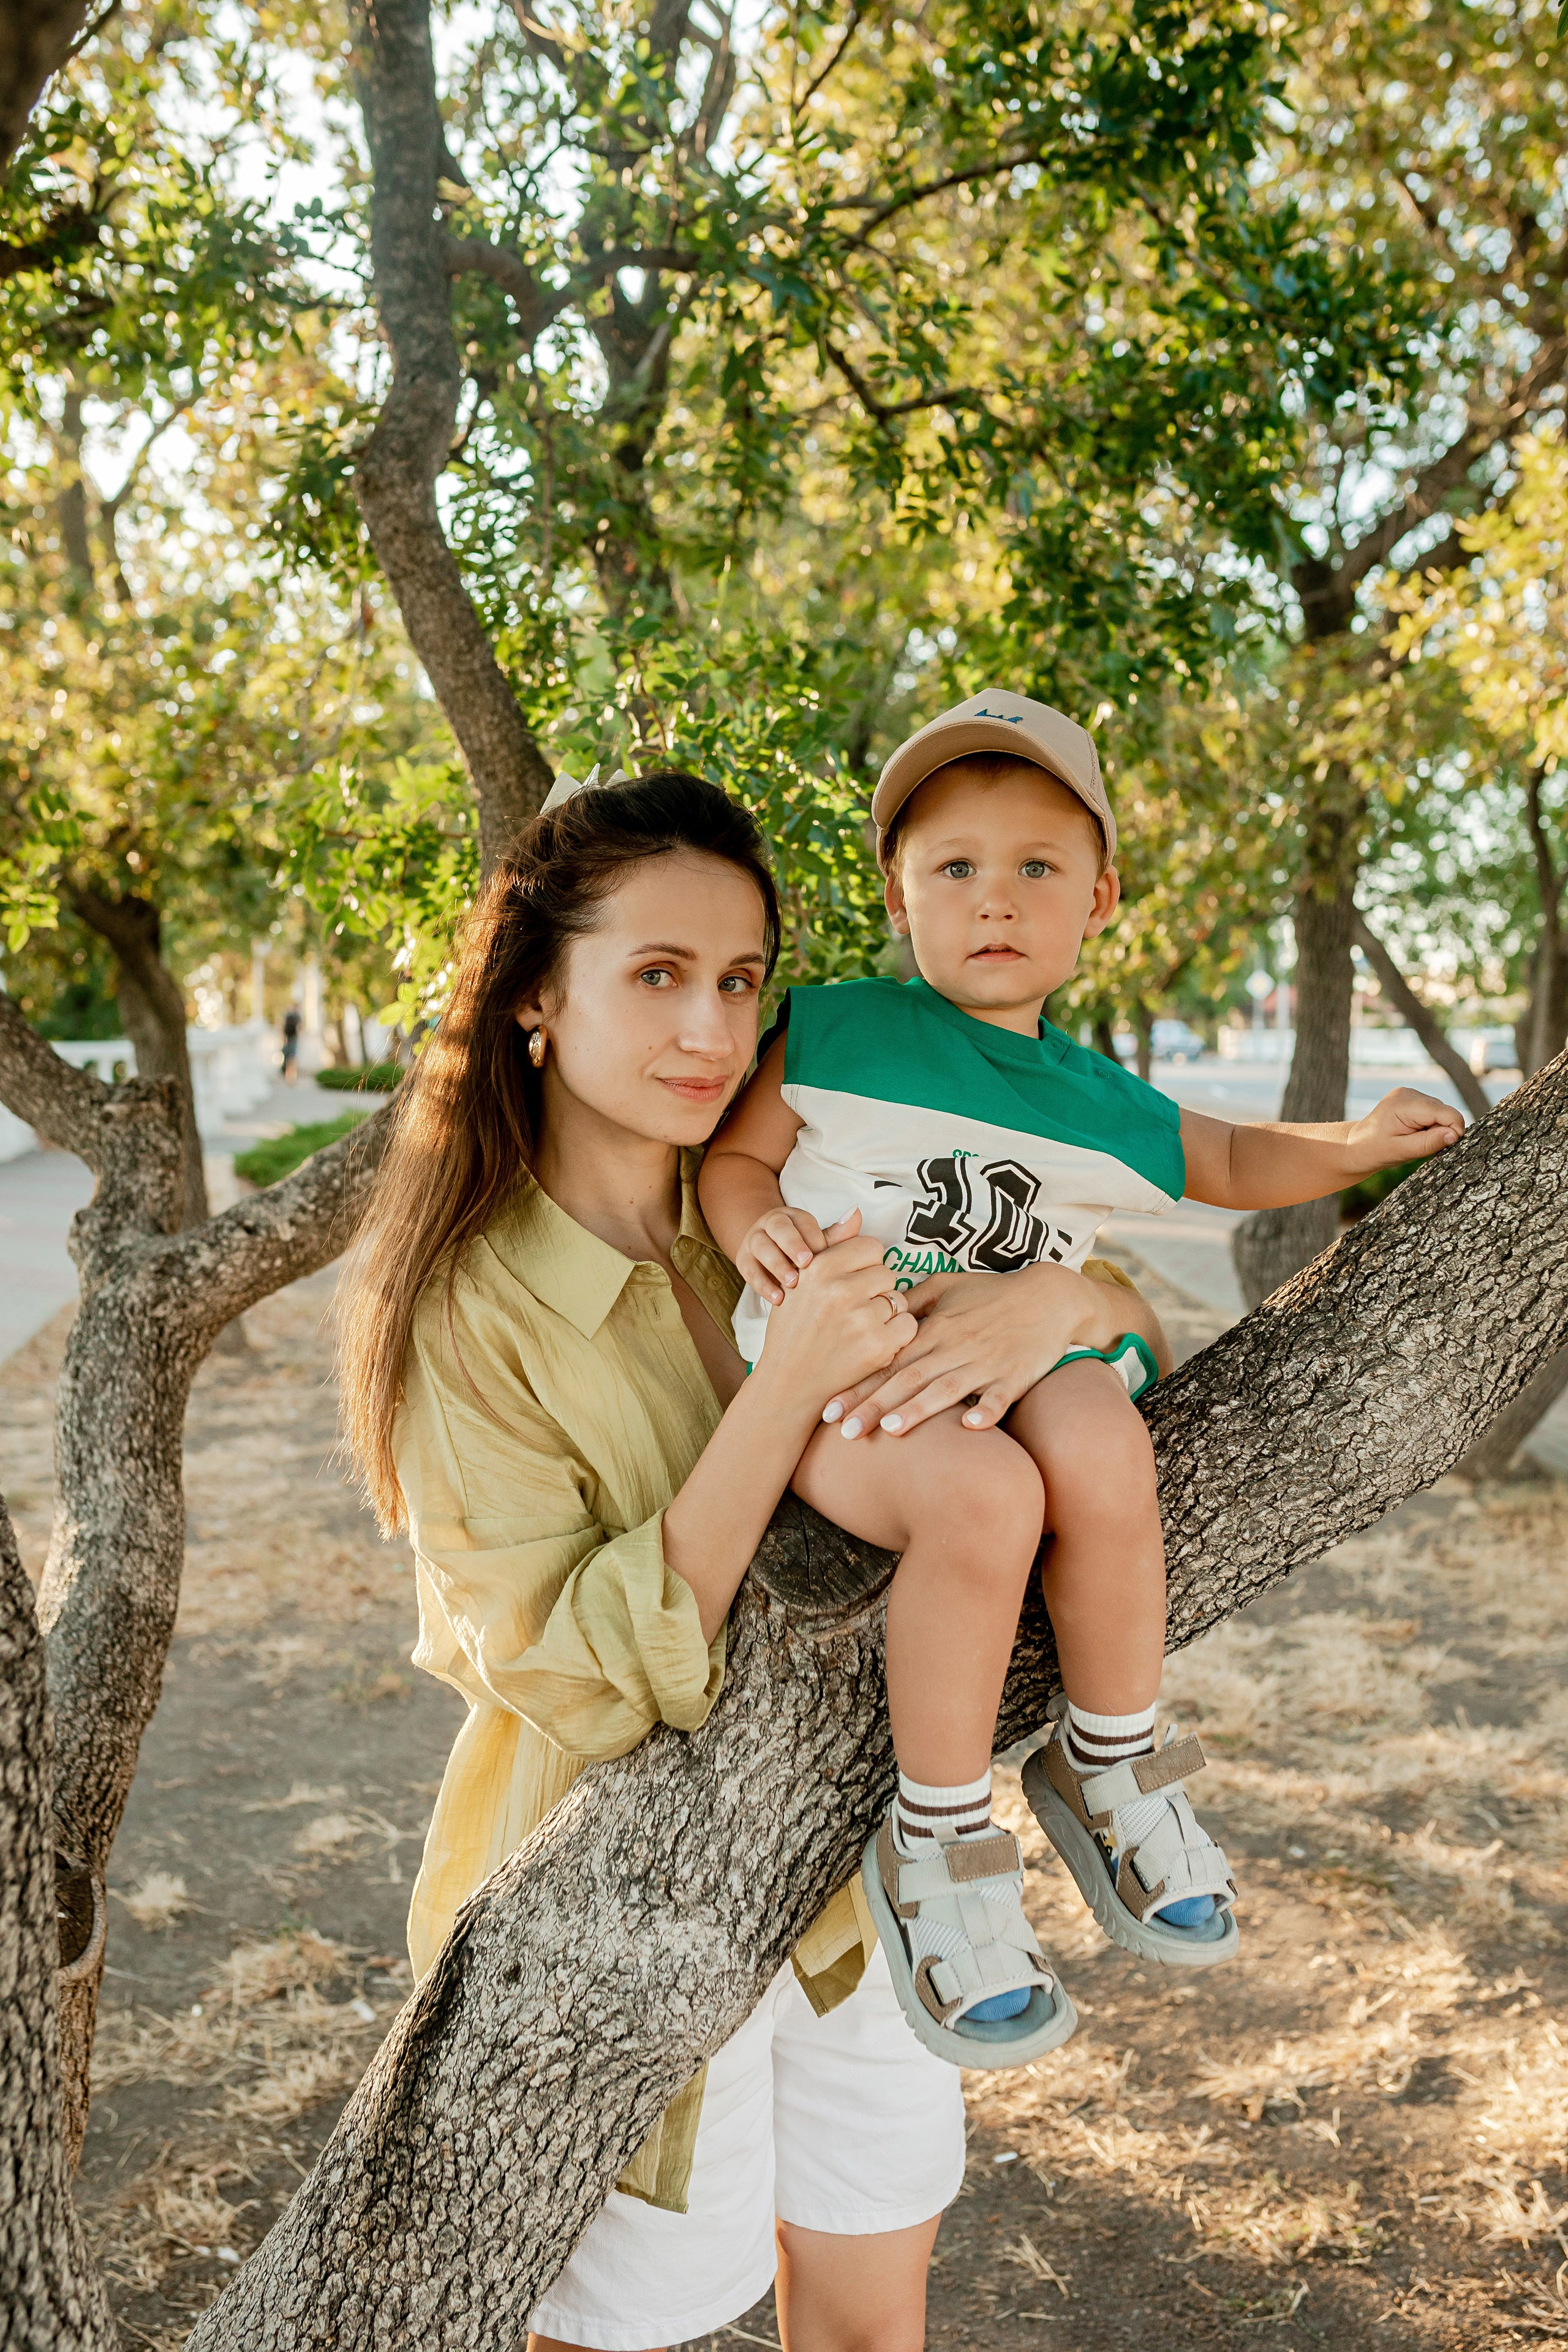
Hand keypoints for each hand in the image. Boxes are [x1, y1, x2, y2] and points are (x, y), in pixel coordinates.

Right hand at [735, 1204, 830, 1304]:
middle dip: (792, 1245)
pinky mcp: (744, 1260)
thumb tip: (855, 1214)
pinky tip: (778, 1299)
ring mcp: (754, 1241)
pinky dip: (763, 1285)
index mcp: (792, 1216)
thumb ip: (838, 1234)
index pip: (802, 1221)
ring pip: (760, 1246)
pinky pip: (749, 1270)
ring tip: (792, 1284)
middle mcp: (770, 1224)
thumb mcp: (820, 1244)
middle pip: (778, 1227)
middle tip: (806, 1264)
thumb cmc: (804, 1253)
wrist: (773, 1260)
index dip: (814, 1239)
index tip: (826, 1257)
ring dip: (776, 1265)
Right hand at [752, 1212, 916, 1420]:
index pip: (870, 1247)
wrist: (789, 1383)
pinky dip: (897, 1336)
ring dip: (887, 1313)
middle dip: (876, 1290)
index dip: (864, 1266)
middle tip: (853, 1311)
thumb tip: (856, 1210)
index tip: (850, 1285)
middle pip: (887, 1272)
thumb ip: (830, 1244)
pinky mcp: (878, 1347)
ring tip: (861, 1328)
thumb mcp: (801, 1282)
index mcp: (819, 1268)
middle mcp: (839, 1290)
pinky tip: (874, 1343)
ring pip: (899, 1299)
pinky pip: (908, 1325)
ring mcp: (860, 1319)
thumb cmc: (795, 1329)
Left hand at [820, 1262, 1116, 1440]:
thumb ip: (912, 1298)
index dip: (858, 1385)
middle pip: (908, 1379)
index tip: (829, 1409)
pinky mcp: (1015, 1376)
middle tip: (845, 1432)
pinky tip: (970, 1426)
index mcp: (935, 1329)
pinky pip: (1000, 1396)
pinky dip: (987, 1410)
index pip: (888, 1361)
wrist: (1050, 1297)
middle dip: (875, 1406)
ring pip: (947, 1388)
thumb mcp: (949, 1285)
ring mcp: (986, 1363)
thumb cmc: (994, 1294)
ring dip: (920, 1409)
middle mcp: (955, 1347)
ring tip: (892, 1429)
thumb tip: (879, 1308)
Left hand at [1345, 1087, 1464, 1175]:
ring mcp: (1410, 1094)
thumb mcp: (1401, 1152)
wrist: (1354, 1146)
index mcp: (1404, 1103)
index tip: (1441, 1147)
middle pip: (1445, 1113)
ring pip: (1441, 1113)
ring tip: (1412, 1139)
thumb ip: (1428, 1143)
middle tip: (1417, 1145)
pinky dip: (1429, 1126)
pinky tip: (1412, 1133)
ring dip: (1434, 1130)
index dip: (1452, 1132)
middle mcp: (1409, 1093)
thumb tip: (1454, 1135)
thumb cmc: (1373, 1151)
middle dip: (1440, 1132)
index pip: (1446, 1113)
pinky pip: (1433, 1113)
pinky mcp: (1412, 1099)